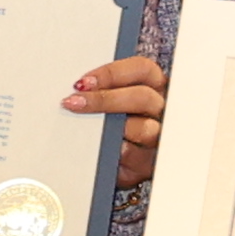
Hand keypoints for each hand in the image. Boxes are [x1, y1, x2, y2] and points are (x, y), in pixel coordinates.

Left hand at [71, 51, 168, 188]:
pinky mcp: (147, 162)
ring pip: (144, 128)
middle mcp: (158, 110)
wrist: (112, 166)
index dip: (113, 73)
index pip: (142, 70)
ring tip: (85, 130)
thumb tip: (76, 87)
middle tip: (75, 102)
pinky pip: (133, 155)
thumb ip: (99, 91)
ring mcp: (156, 137)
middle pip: (143, 96)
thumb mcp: (109, 103)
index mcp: (152, 87)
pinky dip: (114, 151)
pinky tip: (98, 150)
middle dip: (106, 99)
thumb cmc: (111, 127)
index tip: (84, 81)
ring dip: (111, 127)